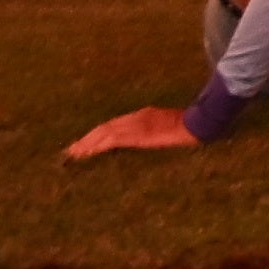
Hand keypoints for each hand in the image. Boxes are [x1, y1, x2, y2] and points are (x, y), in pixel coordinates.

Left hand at [67, 108, 200, 158]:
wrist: (197, 124)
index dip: (99, 134)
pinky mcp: (135, 134)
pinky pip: (111, 140)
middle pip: (105, 127)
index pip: (115, 125)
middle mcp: (135, 117)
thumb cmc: (191, 128)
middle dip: (88, 139)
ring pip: (104, 133)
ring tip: (74, 153)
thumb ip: (161, 132)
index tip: (86, 142)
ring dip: (87, 143)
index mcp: (143, 115)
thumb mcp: (174, 128)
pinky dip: (98, 146)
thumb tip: (157, 139)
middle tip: (71, 150)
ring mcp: (134, 124)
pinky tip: (88, 153)